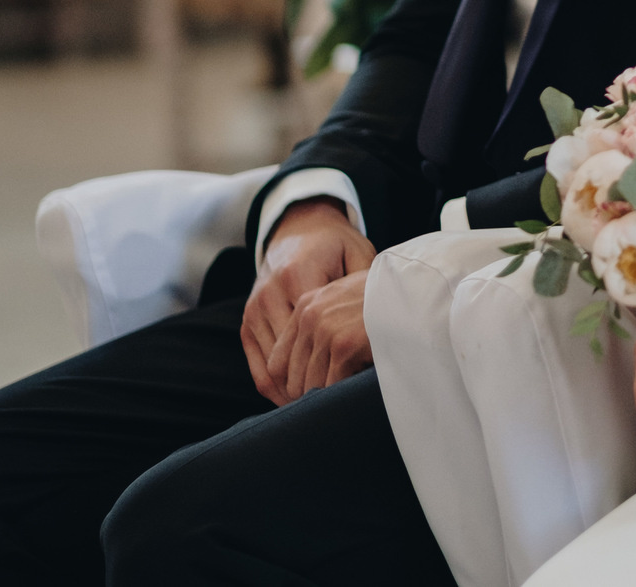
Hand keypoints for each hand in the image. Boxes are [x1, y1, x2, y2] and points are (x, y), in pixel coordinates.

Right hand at [241, 199, 374, 404]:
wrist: (298, 227)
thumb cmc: (337, 245)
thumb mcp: (359, 254)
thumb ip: (366, 286)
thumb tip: (388, 319)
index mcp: (300, 276)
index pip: (314, 338)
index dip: (334, 368)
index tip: (353, 388)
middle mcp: (271, 293)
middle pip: (291, 359)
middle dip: (314, 387)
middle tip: (339, 408)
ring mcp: (255, 308)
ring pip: (271, 369)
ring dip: (294, 393)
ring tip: (322, 409)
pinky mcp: (247, 319)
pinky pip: (257, 365)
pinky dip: (277, 387)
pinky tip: (299, 399)